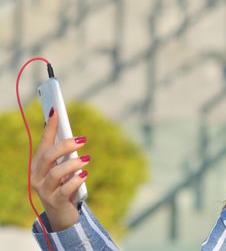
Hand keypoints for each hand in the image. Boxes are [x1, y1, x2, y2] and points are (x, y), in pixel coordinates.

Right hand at [30, 109, 88, 231]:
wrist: (62, 214)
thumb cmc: (63, 185)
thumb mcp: (63, 168)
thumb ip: (64, 154)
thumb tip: (69, 133)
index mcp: (39, 164)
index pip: (43, 142)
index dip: (49, 127)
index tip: (56, 111)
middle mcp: (37, 176)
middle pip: (48, 156)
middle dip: (65, 145)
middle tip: (82, 140)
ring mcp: (44, 190)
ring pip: (55, 173)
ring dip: (72, 164)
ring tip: (87, 159)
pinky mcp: (54, 201)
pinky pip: (64, 189)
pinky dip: (75, 180)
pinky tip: (84, 175)